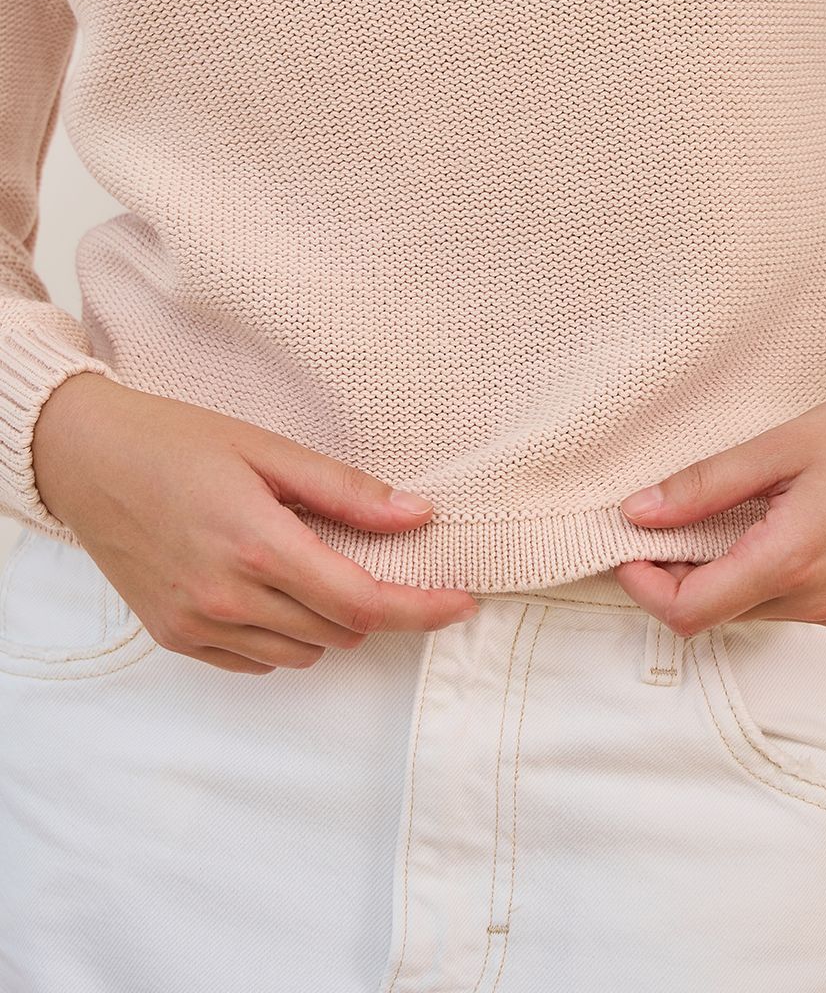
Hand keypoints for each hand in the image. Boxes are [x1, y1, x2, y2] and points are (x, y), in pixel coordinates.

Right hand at [31, 372, 478, 672]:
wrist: (85, 460)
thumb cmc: (176, 442)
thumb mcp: (267, 449)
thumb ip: (346, 491)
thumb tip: (419, 515)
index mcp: (257, 545)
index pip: (361, 602)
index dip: (421, 608)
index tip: (461, 600)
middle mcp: (227, 597)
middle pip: (339, 631)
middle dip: (372, 601)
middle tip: (368, 555)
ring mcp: (197, 624)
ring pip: (303, 652)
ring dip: (328, 620)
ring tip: (307, 561)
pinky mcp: (175, 637)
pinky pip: (257, 661)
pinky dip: (284, 635)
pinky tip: (272, 588)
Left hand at [612, 339, 825, 635]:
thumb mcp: (778, 446)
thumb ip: (703, 486)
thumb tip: (638, 512)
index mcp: (793, 560)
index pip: (691, 613)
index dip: (644, 588)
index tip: (625, 548)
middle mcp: (820, 601)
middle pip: (717, 614)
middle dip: (678, 576)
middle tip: (662, 521)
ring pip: (752, 610)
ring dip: (720, 575)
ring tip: (717, 516)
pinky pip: (789, 604)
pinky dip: (762, 576)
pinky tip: (766, 527)